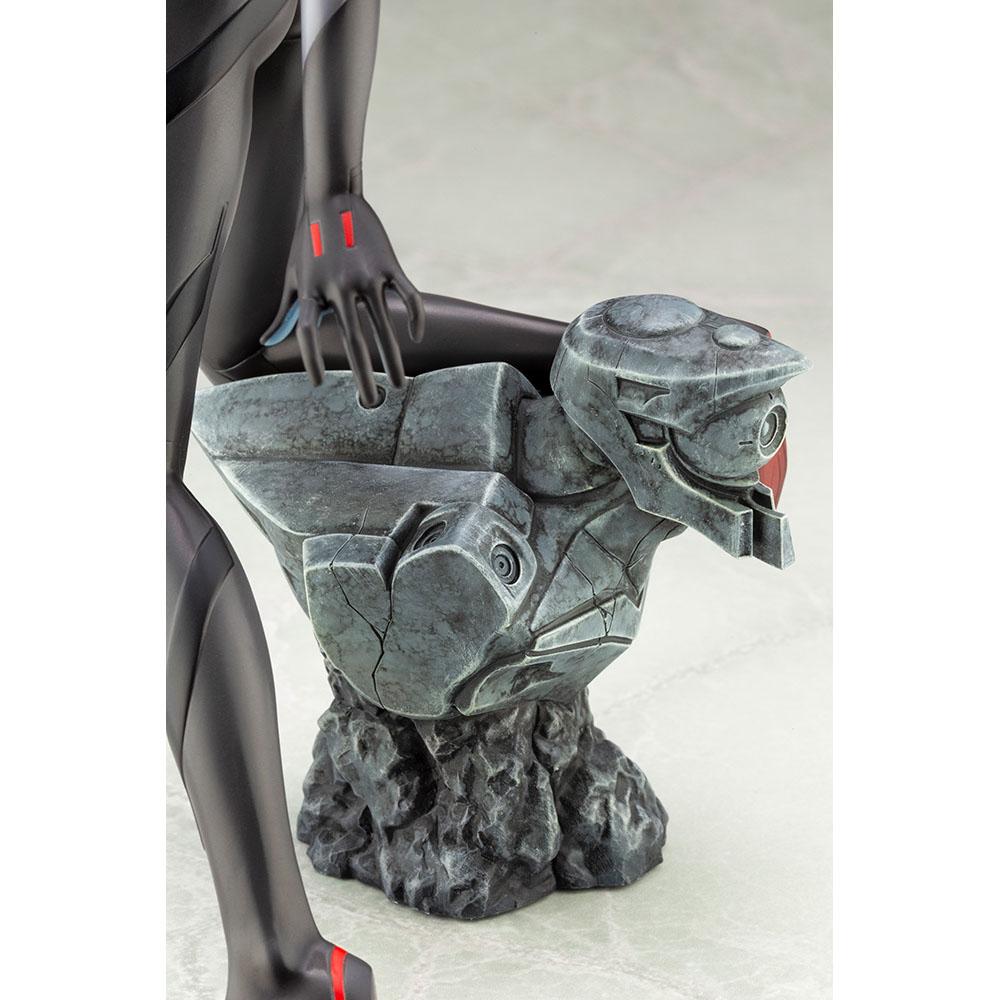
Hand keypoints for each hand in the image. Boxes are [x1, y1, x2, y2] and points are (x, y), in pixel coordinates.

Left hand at [263, 193, 423, 404]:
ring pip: (383, 326)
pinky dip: (415, 318)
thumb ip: (284, 311)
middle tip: (371, 402)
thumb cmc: (307, 239)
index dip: (311, 359)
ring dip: (392, 359)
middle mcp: (339, 286)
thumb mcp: (292, 274)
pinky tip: (417, 338)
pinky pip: (406, 297)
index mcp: (312, 289)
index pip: (309, 332)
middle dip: (362, 375)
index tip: (318, 385)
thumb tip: (265, 342)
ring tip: (398, 384)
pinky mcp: (388, 264)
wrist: (333, 195)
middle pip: (352, 340)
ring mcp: (366, 275)